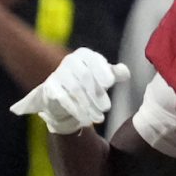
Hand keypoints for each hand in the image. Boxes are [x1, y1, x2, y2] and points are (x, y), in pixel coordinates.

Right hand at [10, 48, 128, 134]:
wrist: (62, 98)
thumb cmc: (88, 84)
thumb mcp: (103, 77)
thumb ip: (115, 73)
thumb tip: (125, 73)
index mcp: (84, 55)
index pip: (93, 60)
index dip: (102, 71)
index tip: (110, 83)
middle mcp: (69, 61)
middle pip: (85, 76)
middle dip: (97, 93)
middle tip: (107, 108)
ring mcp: (58, 74)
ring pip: (75, 89)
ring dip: (88, 105)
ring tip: (99, 118)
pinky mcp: (49, 88)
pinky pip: (63, 99)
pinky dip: (76, 110)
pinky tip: (85, 120)